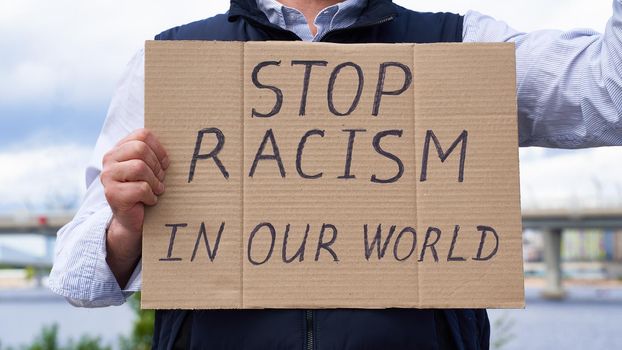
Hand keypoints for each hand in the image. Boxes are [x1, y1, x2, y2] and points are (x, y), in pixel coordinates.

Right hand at [100, 128, 168, 286]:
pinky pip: (140, 188)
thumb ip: (155, 153)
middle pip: (140, 149)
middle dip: (156, 166)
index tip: (165, 164)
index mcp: (119, 148)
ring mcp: (108, 177)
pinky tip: (148, 201)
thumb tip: (183, 142)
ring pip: (139, 168)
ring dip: (154, 182)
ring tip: (155, 190)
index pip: (142, 134)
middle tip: (160, 179)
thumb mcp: (150, 168)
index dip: (159, 149)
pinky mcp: (112, 194)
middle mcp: (109, 159)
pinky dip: (150, 196)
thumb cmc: (145, 190)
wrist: (133, 220)